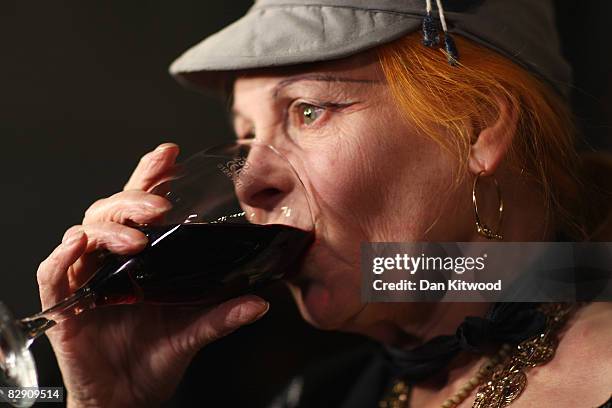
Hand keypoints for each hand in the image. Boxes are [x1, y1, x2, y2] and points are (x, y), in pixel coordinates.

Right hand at [36, 143, 269, 406]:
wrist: (128, 398)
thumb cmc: (155, 358)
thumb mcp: (194, 331)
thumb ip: (223, 314)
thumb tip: (262, 303)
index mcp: (142, 258)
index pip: (141, 207)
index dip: (151, 177)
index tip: (169, 154)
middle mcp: (112, 262)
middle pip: (111, 210)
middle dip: (134, 198)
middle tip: (161, 205)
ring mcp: (88, 281)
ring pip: (85, 232)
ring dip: (110, 227)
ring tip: (137, 238)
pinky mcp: (66, 306)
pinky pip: (53, 274)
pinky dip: (61, 257)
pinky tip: (77, 244)